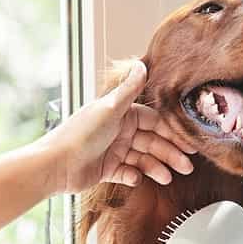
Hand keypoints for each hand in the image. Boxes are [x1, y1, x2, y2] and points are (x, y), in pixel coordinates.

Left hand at [41, 61, 196, 192]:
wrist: (55, 165)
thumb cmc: (80, 134)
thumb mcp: (109, 109)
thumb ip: (128, 89)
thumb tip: (142, 64)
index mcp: (121, 114)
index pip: (154, 122)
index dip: (171, 132)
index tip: (187, 143)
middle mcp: (118, 131)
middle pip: (151, 142)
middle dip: (169, 154)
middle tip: (186, 166)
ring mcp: (113, 151)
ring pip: (142, 159)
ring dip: (156, 167)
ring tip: (168, 178)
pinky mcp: (106, 170)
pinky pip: (127, 173)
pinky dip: (134, 176)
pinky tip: (138, 179)